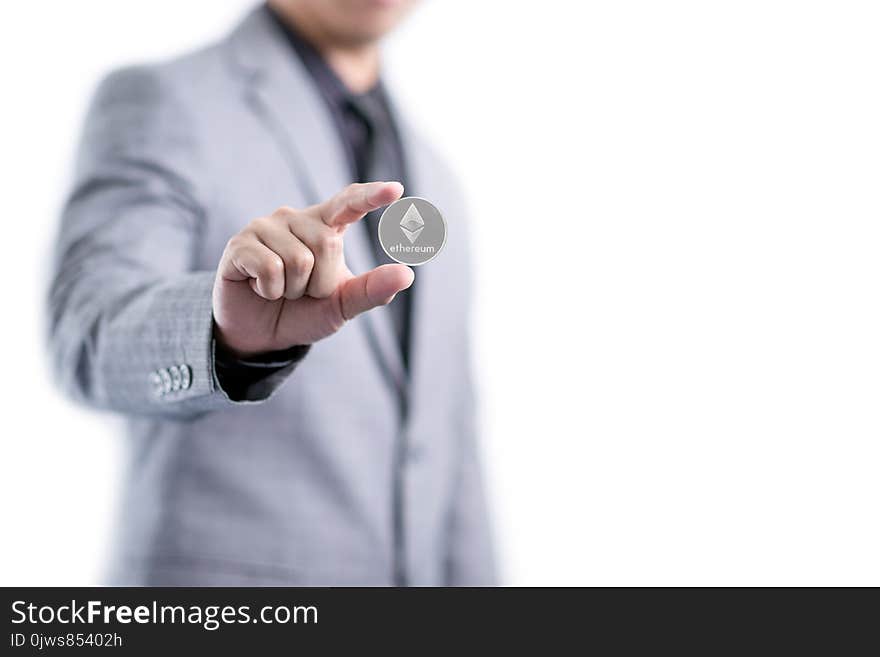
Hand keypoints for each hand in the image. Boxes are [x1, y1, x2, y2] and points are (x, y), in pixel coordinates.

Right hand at [212, 181, 413, 357]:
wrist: (259, 335)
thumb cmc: (304, 312)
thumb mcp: (342, 305)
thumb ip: (372, 290)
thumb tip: (407, 274)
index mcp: (325, 227)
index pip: (349, 203)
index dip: (371, 196)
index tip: (396, 189)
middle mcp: (296, 218)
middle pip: (326, 245)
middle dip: (319, 282)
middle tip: (302, 292)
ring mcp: (265, 227)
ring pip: (299, 260)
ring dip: (294, 289)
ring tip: (281, 290)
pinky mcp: (240, 244)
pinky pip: (269, 268)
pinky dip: (270, 290)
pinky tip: (260, 288)